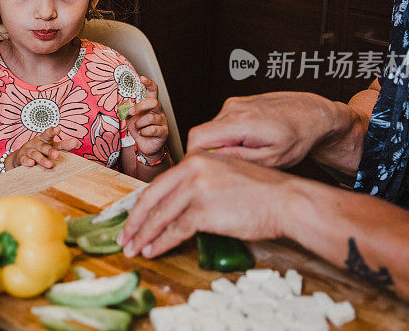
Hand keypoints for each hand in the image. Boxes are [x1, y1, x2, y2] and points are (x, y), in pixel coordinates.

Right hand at [10, 126, 77, 168]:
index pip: (49, 134)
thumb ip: (64, 145)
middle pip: (44, 146)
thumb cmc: (41, 150)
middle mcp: (37, 143)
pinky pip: (24, 160)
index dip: (53, 131)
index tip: (58, 129)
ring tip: (49, 165)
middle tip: (57, 155)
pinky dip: (27, 161)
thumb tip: (78, 142)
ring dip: (42, 159)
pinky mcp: (22, 158)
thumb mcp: (52, 146)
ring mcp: (28, 150)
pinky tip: (31, 164)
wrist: (21, 156)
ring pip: (35, 154)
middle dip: (50, 151)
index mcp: (45, 139)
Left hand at [118, 150, 293, 258]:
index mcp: (196, 158)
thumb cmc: (260, 192)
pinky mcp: (204, 211)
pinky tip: (152, 250)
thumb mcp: (224, 173)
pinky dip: (160, 242)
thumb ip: (199, 182)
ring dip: (143, 235)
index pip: (160, 183)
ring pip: (160, 216)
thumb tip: (177, 202)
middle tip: (123, 236)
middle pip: (152, 198)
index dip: (142, 204)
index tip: (132, 217)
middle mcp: (192, 170)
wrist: (285, 199)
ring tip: (133, 248)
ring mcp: (196, 189)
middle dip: (134, 220)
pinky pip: (174, 230)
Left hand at [127, 77, 168, 155]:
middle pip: (154, 102)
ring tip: (137, 128)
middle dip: (140, 106)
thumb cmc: (139, 129)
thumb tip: (122, 103)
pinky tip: (142, 134)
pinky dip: (143, 132)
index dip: (148, 83)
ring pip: (150, 118)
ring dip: (139, 124)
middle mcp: (159, 111)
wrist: (145, 146)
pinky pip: (152, 129)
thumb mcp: (130, 118)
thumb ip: (127, 109)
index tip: (141, 78)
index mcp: (151, 105)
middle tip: (131, 112)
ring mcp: (163, 121)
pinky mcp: (164, 132)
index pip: (153, 90)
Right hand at [187, 91, 346, 167]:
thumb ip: (238, 160)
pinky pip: (222, 123)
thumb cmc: (300, 136)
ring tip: (248, 151)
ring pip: (212, 129)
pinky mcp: (237, 102)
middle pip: (202, 134)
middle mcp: (233, 108)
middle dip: (212, 152)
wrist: (314, 113)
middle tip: (235, 165)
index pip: (197, 138)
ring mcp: (234, 103)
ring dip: (222, 143)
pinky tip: (250, 140)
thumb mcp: (272, 159)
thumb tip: (211, 162)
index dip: (197, 157)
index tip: (209, 170)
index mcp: (240, 121)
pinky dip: (230, 135)